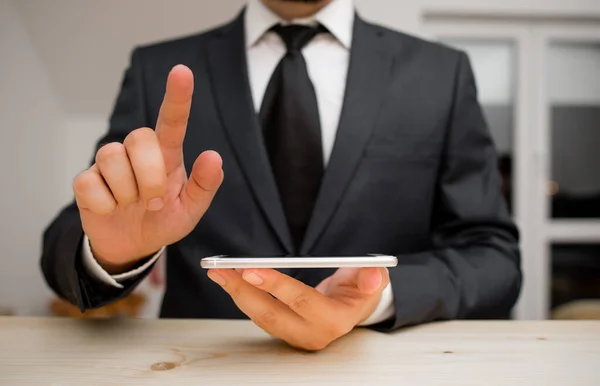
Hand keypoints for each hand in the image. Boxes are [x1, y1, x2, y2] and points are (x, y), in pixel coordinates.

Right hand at [73, 65, 223, 273]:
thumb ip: (204, 186)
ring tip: (133, 205)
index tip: (182, 72)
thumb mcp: (190, 210)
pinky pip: (91, 185)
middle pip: (139, 138)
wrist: (132, 245)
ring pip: (111, 158)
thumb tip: (213, 157)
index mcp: (167, 156)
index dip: (177, 97)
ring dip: (127, 192)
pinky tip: (111, 209)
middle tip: (155, 201)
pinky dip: (106, 205)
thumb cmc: (163, 220)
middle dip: (149, 176)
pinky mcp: (86, 180)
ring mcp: (110, 164)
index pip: (172, 121)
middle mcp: (137, 152)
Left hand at [207, 267, 389, 350]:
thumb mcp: (374, 282)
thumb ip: (373, 278)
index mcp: (334, 320)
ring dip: (237, 293)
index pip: (301, 301)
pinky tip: (229, 280)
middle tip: (224, 270)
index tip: (251, 269)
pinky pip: (259, 315)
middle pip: (272, 314)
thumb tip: (374, 275)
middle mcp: (312, 333)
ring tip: (219, 272)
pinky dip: (243, 296)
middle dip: (244, 291)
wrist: (354, 308)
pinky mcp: (284, 331)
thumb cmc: (362, 291)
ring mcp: (295, 335)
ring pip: (260, 317)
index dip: (276, 285)